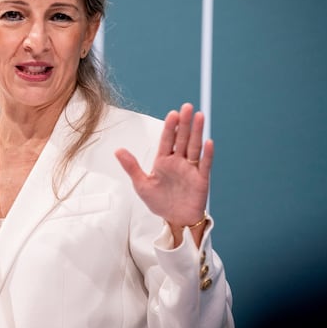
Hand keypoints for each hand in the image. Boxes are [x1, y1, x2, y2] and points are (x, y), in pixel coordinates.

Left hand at [114, 103, 211, 229]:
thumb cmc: (159, 202)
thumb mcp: (141, 185)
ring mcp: (190, 169)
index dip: (170, 127)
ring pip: (194, 147)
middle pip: (182, 139)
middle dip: (184, 123)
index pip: (167, 140)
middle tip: (187, 107)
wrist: (175, 220)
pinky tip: (208, 141)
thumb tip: (118, 150)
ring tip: (199, 116)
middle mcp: (178, 162)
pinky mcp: (201, 179)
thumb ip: (132, 167)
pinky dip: (207, 154)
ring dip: (197, 132)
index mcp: (163, 161)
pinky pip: (205, 164)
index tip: (172, 113)